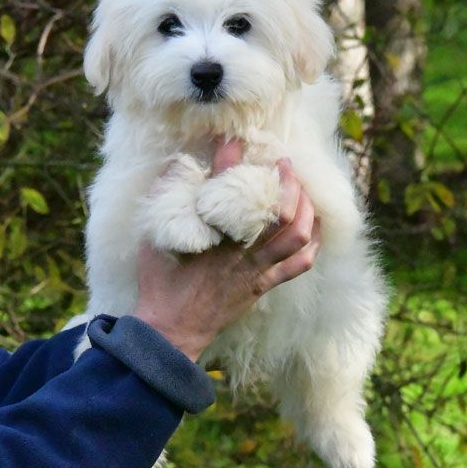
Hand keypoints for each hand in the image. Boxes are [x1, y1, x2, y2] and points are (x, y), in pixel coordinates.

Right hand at [133, 138, 320, 360]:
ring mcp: (254, 267)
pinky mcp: (262, 284)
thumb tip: (177, 167)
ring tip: (303, 190)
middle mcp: (237, 248)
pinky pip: (298, 265)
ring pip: (294, 234)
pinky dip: (312, 243)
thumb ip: (165, 201)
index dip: (229, 155)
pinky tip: (314, 227)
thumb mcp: (152, 239)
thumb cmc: (160, 284)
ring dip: (304, 207)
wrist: (171, 329)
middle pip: (274, 209)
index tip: (232, 138)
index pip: (222, 184)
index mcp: (208, 233)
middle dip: (285, 181)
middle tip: (284, 163)